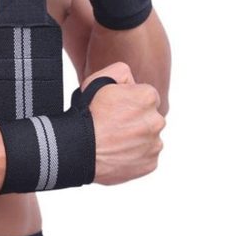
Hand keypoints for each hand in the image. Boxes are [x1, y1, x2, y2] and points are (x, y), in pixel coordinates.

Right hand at [82, 62, 165, 185]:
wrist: (79, 148)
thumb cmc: (87, 114)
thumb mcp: (98, 79)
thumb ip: (122, 72)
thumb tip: (132, 81)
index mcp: (148, 97)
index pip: (147, 96)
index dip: (130, 101)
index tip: (116, 108)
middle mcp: (156, 120)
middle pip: (150, 117)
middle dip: (136, 119)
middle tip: (114, 125)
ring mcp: (154, 144)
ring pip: (149, 137)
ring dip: (136, 138)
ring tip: (114, 140)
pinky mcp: (150, 164)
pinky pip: (146, 157)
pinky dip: (135, 156)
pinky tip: (118, 153)